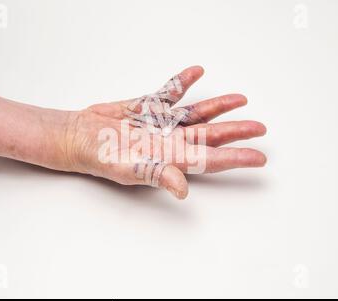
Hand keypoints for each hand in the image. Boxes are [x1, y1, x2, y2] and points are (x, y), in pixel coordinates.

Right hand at [60, 66, 266, 198]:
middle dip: (236, 132)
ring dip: (218, 107)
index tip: (259, 157)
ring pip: (196, 115)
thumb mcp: (126, 167)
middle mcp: (169, 141)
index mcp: (169, 157)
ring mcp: (160, 124)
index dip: (236, 158)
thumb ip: (156, 174)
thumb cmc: (98, 155)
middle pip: (211, 136)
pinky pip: (170, 94)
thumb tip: (183, 189)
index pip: (210, 159)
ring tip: (240, 100)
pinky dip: (183, 84)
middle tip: (260, 128)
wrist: (77, 135)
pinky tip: (196, 74)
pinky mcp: (147, 108)